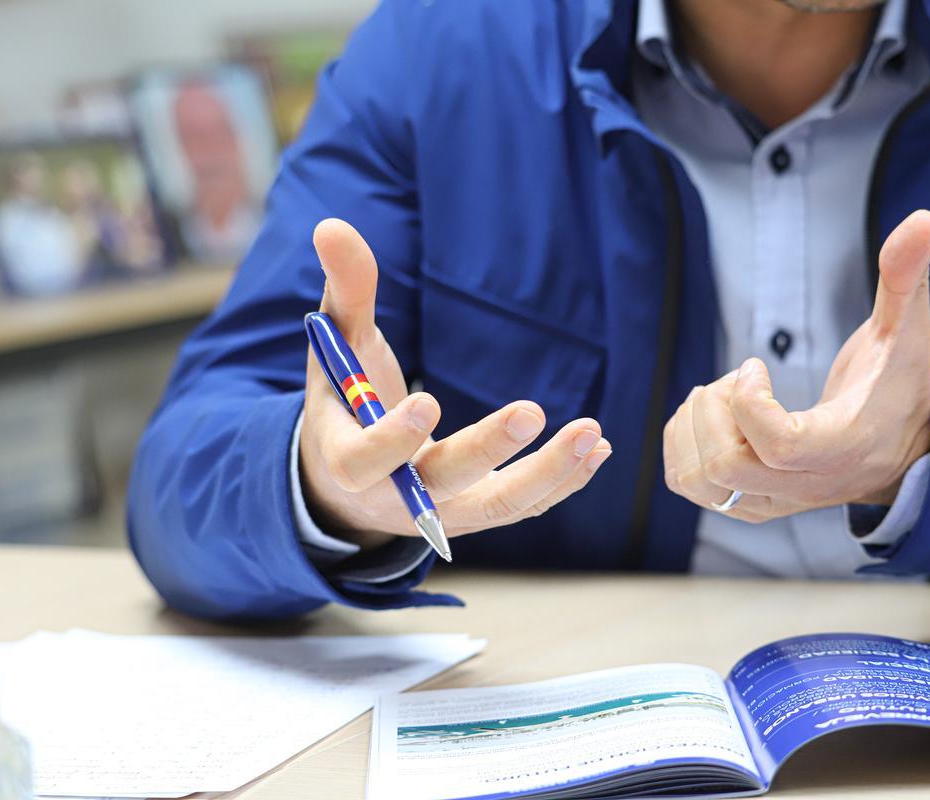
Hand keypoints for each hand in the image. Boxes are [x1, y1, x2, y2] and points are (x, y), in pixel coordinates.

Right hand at [300, 219, 610, 548]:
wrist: (350, 478)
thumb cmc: (345, 400)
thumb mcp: (338, 347)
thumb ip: (345, 291)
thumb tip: (332, 226)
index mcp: (345, 458)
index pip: (363, 459)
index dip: (392, 437)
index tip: (427, 401)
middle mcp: (394, 497)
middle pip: (441, 485)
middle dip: (487, 451)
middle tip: (531, 412)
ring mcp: (441, 512)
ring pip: (496, 507)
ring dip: (547, 474)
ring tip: (590, 434)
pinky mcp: (476, 513)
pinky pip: (524, 507)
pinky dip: (563, 483)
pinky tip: (597, 449)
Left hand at [663, 210, 929, 522]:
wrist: (898, 449)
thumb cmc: (896, 385)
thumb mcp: (907, 330)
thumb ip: (905, 277)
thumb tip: (923, 219)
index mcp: (842, 445)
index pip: (778, 445)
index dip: (749, 400)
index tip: (754, 364)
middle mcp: (806, 485)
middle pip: (726, 468)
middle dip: (710, 412)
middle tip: (730, 381)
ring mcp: (775, 501)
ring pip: (700, 484)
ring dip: (691, 432)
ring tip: (717, 399)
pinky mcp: (752, 505)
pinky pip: (693, 490)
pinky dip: (682, 451)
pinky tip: (709, 418)